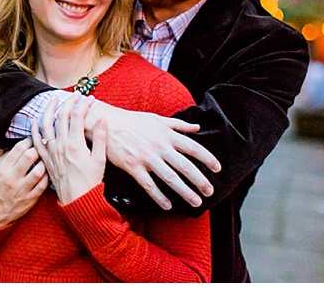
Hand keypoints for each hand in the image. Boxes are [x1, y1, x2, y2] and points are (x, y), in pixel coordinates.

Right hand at [0, 138, 48, 227]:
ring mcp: (21, 190)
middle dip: (37, 149)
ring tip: (43, 161)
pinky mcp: (29, 200)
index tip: (31, 141)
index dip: (28, 141)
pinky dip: (46, 178)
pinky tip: (44, 174)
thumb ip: (5, 158)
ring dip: (43, 163)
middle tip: (39, 149)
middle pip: (30, 156)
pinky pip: (42, 185)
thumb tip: (19, 147)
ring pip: (39, 171)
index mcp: (2, 169)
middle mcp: (12, 178)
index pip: (19, 148)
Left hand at [31, 93, 106, 204]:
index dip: (84, 104)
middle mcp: (61, 145)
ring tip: (53, 99)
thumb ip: (101, 138)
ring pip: (46, 124)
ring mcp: (51, 151)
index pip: (78, 116)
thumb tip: (102, 119)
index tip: (90, 99)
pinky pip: (36, 140)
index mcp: (75, 144)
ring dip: (49, 109)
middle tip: (76, 95)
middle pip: (62, 116)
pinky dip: (34, 128)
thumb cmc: (90, 182)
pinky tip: (35, 120)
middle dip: (69, 102)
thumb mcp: (100, 160)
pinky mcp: (46, 159)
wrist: (78, 201)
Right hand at [88, 102, 220, 209]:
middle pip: (185, 166)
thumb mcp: (157, 119)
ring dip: (185, 191)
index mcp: (167, 134)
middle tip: (210, 191)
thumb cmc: (132, 121)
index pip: (193, 147)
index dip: (207, 158)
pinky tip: (168, 205)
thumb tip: (197, 128)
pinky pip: (148, 185)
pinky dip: (159, 196)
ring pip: (170, 178)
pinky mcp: (133, 166)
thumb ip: (178, 125)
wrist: (105, 122)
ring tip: (196, 202)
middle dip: (200, 180)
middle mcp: (159, 146)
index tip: (218, 168)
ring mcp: (146, 157)